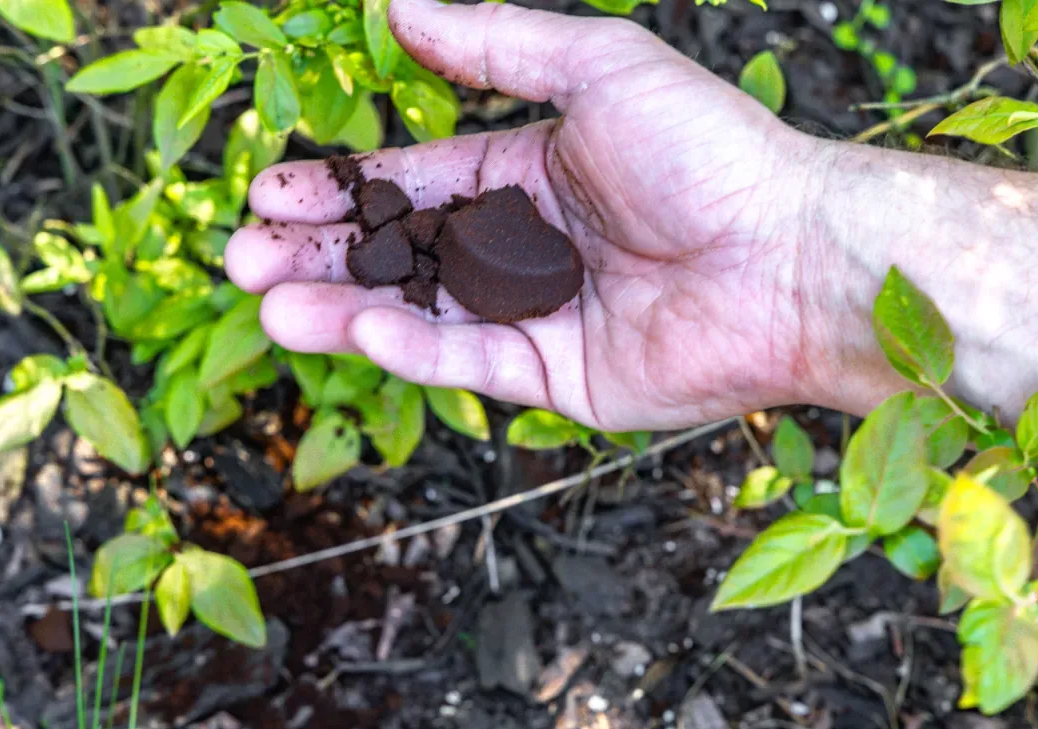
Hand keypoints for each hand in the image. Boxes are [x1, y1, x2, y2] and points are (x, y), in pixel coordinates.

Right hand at [225, 0, 830, 432]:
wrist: (794, 256)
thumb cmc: (710, 153)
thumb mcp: (599, 71)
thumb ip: (496, 45)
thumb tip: (397, 4)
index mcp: (531, 176)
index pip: (414, 185)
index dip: (342, 190)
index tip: (269, 191)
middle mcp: (529, 250)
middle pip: (403, 257)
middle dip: (324, 256)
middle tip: (243, 259)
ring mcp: (540, 319)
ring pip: (422, 318)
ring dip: (344, 311)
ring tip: (270, 303)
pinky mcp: (559, 381)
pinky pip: (473, 366)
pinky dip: (416, 351)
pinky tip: (361, 327)